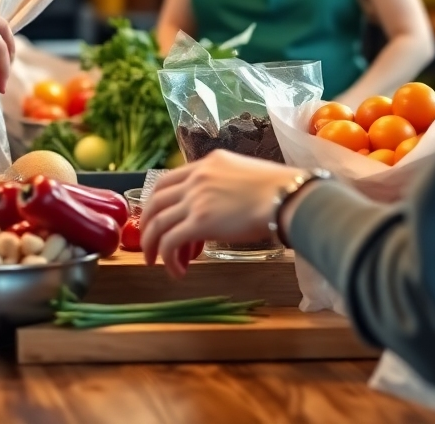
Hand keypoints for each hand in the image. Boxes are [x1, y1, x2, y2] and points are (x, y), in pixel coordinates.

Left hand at [141, 150, 301, 278]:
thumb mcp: (244, 173)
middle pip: (156, 201)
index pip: (168, 180)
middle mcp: (196, 178)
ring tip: (155, 262)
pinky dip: (168, 258)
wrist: (286, 196)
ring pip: (158, 223)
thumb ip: (225, 184)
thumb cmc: (278, 189)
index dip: (158, 201)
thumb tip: (222, 204)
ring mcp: (195, 199)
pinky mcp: (199, 222)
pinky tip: (178, 271)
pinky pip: (170, 242)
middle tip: (149, 242)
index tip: (158, 218)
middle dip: (148, 224)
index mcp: (206, 163)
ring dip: (153, 245)